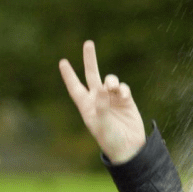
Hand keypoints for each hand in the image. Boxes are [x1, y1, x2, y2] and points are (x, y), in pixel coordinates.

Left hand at [59, 40, 145, 163]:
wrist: (129, 148)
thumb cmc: (110, 140)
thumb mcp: (102, 124)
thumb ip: (101, 105)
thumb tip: (101, 88)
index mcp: (87, 107)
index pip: (75, 89)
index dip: (69, 76)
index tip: (63, 62)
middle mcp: (98, 101)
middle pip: (92, 76)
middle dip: (90, 60)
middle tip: (88, 43)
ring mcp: (112, 99)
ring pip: (109, 80)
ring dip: (110, 81)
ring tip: (111, 88)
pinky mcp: (125, 100)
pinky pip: (122, 87)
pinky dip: (121, 89)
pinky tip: (122, 96)